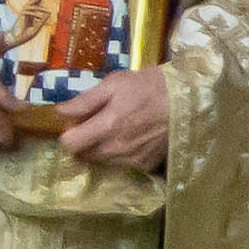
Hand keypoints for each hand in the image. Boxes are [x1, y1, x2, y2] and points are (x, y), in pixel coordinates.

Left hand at [57, 64, 171, 173]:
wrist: (188, 99)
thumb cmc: (150, 86)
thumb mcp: (115, 83)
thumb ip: (85, 101)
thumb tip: (59, 112)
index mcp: (106, 127)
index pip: (69, 145)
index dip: (68, 134)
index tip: (76, 125)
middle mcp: (117, 149)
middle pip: (84, 155)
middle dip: (84, 142)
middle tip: (96, 124)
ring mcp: (132, 160)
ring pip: (102, 161)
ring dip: (101, 149)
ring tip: (117, 129)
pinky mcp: (146, 165)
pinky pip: (122, 164)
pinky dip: (120, 154)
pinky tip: (132, 138)